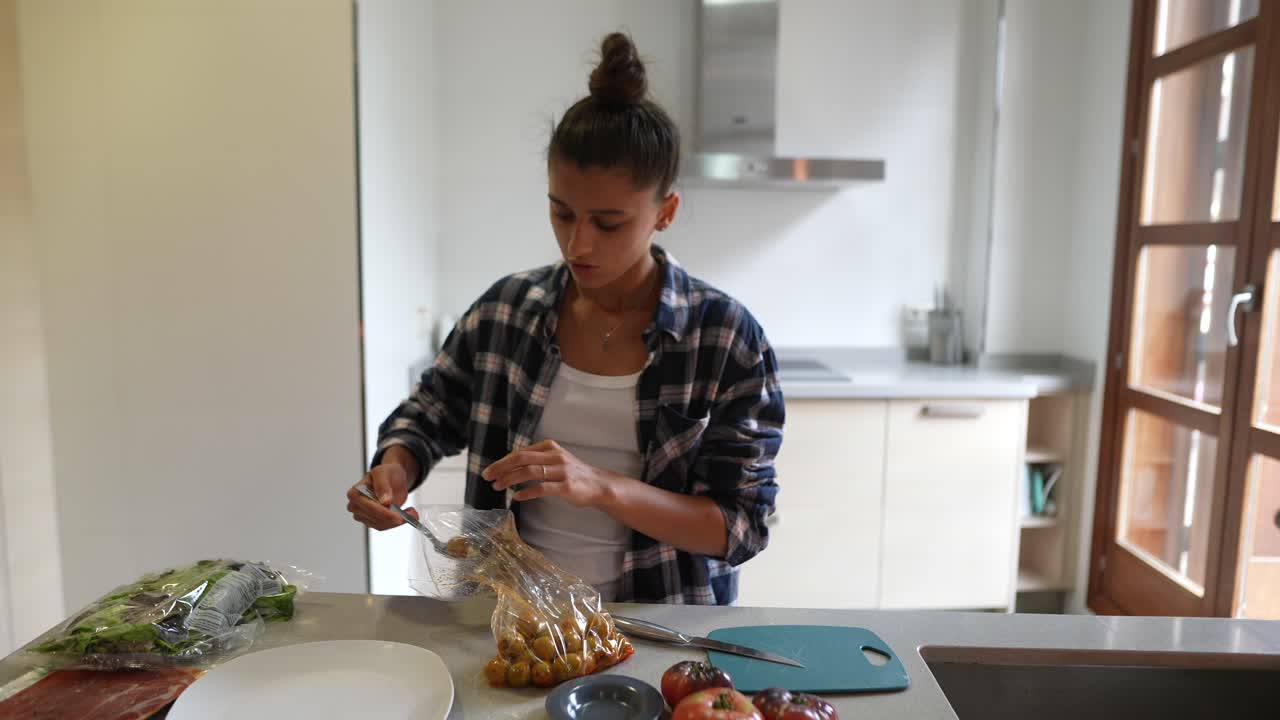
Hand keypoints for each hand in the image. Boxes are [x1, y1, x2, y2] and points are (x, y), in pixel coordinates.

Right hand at [346, 453, 418, 530]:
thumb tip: (384, 501)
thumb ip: (382, 485)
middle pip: (375, 518)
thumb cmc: (386, 473)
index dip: (384, 512)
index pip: (368, 507)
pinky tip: (406, 514)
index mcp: (355, 493)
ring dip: (399, 520)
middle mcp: (355, 506)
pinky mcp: (371, 521)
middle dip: (394, 517)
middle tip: (411, 513)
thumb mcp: (383, 472)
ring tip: (412, 512)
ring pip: (381, 525)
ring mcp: (363, 515)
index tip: (398, 515)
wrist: (393, 478)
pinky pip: (385, 526)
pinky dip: (397, 523)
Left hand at [482, 439, 610, 507]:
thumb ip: (536, 459)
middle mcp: (555, 456)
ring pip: (529, 472)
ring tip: (498, 487)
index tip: (490, 471)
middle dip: (501, 468)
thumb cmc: (573, 473)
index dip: (502, 461)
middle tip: (487, 477)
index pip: (520, 452)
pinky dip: (526, 493)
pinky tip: (516, 497)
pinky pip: (541, 488)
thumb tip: (509, 464)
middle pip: (522, 459)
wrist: (598, 485)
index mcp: (550, 447)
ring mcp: (562, 471)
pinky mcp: (566, 486)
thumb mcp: (555, 459)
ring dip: (510, 480)